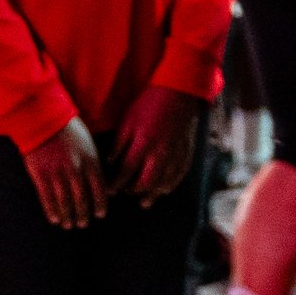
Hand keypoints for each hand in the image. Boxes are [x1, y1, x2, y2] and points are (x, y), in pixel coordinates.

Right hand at [25, 117, 106, 229]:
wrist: (43, 118)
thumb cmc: (68, 128)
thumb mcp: (87, 142)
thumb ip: (93, 162)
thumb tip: (98, 182)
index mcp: (90, 160)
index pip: (99, 188)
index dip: (100, 204)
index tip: (100, 214)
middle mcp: (76, 169)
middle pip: (82, 199)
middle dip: (84, 214)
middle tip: (83, 224)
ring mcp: (57, 174)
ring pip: (65, 202)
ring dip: (68, 216)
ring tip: (69, 225)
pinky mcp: (41, 176)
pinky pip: (47, 199)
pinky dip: (52, 211)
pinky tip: (54, 219)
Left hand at [108, 85, 204, 206]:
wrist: (178, 93)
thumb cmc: (149, 104)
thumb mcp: (128, 120)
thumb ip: (119, 143)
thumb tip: (110, 162)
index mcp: (143, 145)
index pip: (126, 172)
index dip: (116, 184)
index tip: (109, 192)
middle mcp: (159, 154)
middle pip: (146, 183)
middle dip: (134, 191)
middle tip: (126, 193)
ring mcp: (174, 155)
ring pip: (164, 183)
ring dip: (153, 194)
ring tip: (145, 201)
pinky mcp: (185, 152)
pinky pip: (179, 175)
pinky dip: (171, 185)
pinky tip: (164, 189)